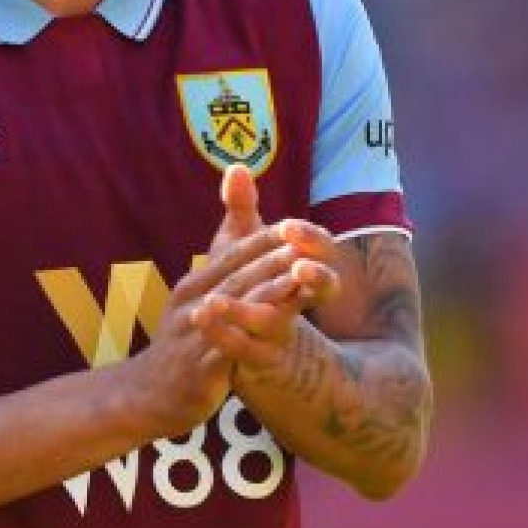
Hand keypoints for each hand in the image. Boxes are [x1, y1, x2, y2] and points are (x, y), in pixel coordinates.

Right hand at [117, 166, 299, 436]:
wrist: (144, 395)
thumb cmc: (180, 346)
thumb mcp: (195, 306)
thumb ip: (222, 278)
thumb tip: (246, 250)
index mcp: (193, 287)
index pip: (231, 256)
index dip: (262, 239)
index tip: (295, 224)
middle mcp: (192, 306)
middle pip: (237, 276)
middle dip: (272, 257)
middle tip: (306, 241)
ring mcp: (195, 337)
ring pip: (235, 308)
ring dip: (268, 289)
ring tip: (299, 276)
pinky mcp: (200, 370)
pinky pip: (231, 347)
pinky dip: (254, 334)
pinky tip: (279, 330)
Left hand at [191, 172, 341, 371]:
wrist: (249, 349)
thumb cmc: (253, 287)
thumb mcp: (246, 246)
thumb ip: (242, 209)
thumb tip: (237, 166)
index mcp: (305, 268)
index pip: (322, 250)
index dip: (312, 240)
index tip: (290, 228)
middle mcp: (304, 302)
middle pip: (324, 286)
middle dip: (313, 274)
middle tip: (299, 264)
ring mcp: (286, 334)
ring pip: (284, 323)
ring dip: (260, 310)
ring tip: (241, 294)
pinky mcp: (261, 360)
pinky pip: (248, 350)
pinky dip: (226, 333)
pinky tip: (203, 316)